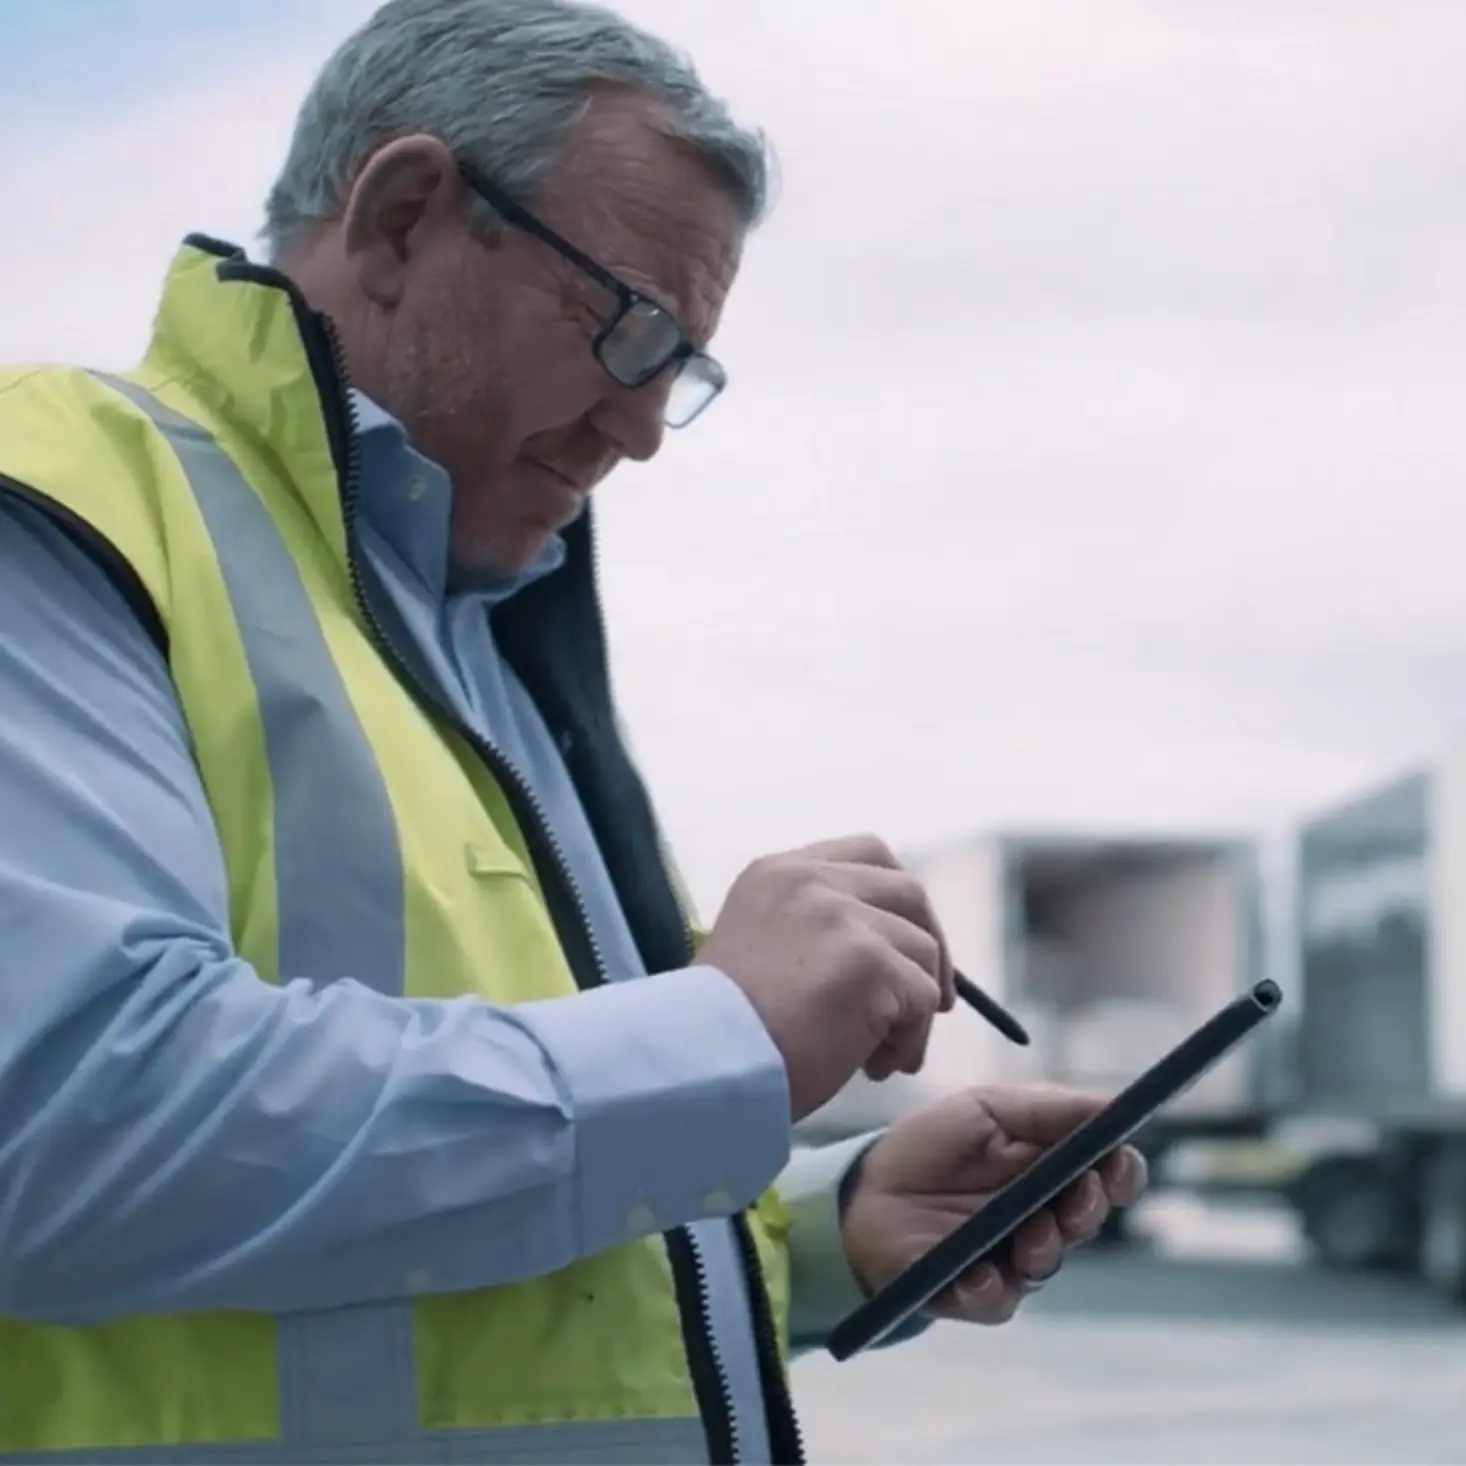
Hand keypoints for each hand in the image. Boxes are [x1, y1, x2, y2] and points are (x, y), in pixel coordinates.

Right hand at [699, 834, 955, 1120]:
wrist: (702, 1064)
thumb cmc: (721, 1028)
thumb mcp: (758, 948)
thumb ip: (811, 931)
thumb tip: (882, 958)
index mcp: (777, 872)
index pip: (866, 854)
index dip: (895, 901)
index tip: (901, 946)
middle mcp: (811, 880)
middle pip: (908, 890)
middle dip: (930, 945)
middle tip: (929, 1000)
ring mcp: (842, 914)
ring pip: (921, 950)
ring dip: (914, 1008)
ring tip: (879, 1056)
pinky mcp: (869, 960)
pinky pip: (920, 999)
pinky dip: (910, 1040)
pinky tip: (875, 1066)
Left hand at [840, 1085, 1148, 1324]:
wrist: (865, 1191)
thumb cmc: (929, 1145)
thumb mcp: (985, 1109)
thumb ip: (1048, 1108)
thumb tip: (1114, 1106)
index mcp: (1048, 1168)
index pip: (1106, 1175)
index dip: (1121, 1171)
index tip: (1118, 1161)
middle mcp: (1040, 1217)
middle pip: (1088, 1220)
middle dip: (1089, 1208)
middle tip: (1078, 1194)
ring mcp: (1011, 1259)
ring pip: (1049, 1263)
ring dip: (1045, 1246)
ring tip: (1029, 1232)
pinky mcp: (975, 1293)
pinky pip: (998, 1301)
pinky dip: (990, 1288)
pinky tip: (977, 1272)